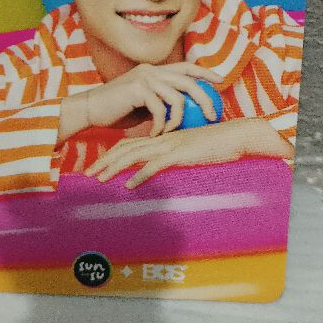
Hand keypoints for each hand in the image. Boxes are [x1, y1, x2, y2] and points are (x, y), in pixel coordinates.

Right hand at [85, 62, 223, 136]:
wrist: (89, 111)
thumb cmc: (116, 111)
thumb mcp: (144, 106)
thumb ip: (162, 103)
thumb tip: (186, 112)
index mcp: (154, 70)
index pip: (186, 67)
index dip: (205, 72)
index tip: (221, 82)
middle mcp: (151, 70)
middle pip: (188, 80)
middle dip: (205, 98)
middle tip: (214, 115)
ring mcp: (144, 77)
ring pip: (177, 97)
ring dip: (179, 118)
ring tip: (173, 132)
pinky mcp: (137, 89)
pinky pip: (160, 109)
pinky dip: (161, 124)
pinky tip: (155, 134)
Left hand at [85, 118, 292, 187]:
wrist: (236, 136)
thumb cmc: (216, 144)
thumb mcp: (190, 149)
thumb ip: (175, 154)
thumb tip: (164, 166)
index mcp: (162, 137)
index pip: (129, 144)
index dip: (111, 154)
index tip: (97, 166)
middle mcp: (162, 139)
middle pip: (125, 148)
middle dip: (103, 161)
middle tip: (87, 174)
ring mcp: (170, 145)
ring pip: (134, 156)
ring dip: (114, 168)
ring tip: (99, 180)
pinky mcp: (180, 154)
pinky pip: (155, 166)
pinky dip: (139, 176)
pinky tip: (128, 186)